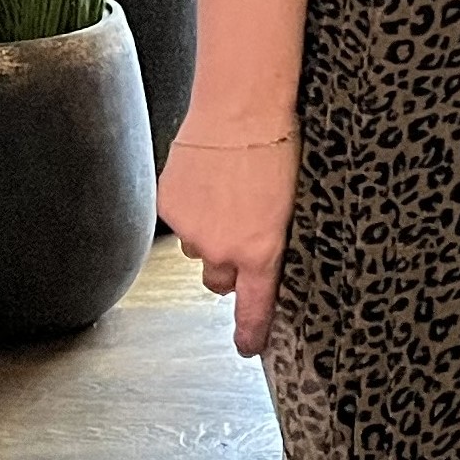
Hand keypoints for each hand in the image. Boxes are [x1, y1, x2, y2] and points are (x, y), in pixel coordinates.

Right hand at [161, 127, 296, 356]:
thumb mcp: (291, 206)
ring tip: (226, 193)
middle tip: (240, 230)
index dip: (250, 331)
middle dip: (228, 264)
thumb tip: (261, 255)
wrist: (240, 112)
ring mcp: (192, 230)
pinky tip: (206, 179)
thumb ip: (271, 240)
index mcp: (261, 252)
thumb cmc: (279, 150)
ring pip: (199, 247)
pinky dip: (191, 207)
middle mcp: (222, 250)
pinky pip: (180, 219)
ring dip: (209, 231)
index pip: (254, 306)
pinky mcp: (169, 207)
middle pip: (219, 280)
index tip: (247, 347)